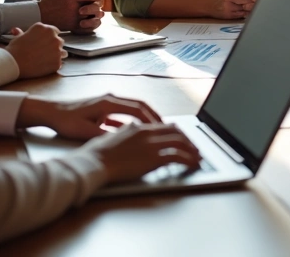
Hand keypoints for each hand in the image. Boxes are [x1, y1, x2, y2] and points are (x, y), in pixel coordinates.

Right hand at [5, 23, 65, 77]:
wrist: (14, 63)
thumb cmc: (15, 50)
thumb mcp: (18, 38)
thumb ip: (22, 33)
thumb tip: (16, 30)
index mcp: (44, 28)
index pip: (55, 31)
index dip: (50, 37)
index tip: (46, 42)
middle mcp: (53, 37)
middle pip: (59, 41)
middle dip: (54, 46)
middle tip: (45, 52)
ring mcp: (57, 50)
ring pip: (63, 52)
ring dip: (57, 55)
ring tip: (46, 60)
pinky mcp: (57, 62)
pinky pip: (59, 63)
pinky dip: (54, 65)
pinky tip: (45, 66)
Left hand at [17, 93, 164, 139]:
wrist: (49, 112)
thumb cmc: (64, 120)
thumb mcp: (84, 131)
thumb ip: (104, 135)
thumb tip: (122, 141)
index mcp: (108, 102)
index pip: (136, 109)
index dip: (150, 119)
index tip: (160, 129)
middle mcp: (110, 98)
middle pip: (138, 105)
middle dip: (153, 116)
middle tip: (165, 128)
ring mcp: (106, 102)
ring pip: (132, 108)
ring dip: (143, 118)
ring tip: (154, 129)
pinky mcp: (102, 108)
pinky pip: (123, 113)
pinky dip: (132, 120)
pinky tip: (136, 130)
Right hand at [39, 0, 103, 31]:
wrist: (38, 15)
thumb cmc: (48, 3)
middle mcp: (73, 9)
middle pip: (94, 7)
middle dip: (98, 6)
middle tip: (98, 5)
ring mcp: (73, 19)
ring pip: (92, 18)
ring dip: (97, 16)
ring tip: (98, 14)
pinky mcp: (72, 28)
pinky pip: (87, 29)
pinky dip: (92, 26)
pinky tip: (92, 23)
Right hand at [84, 122, 202, 182]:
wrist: (92, 162)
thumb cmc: (96, 154)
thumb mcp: (111, 136)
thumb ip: (123, 132)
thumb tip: (128, 131)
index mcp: (137, 127)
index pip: (163, 125)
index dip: (176, 132)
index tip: (182, 138)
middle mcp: (146, 132)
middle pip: (175, 131)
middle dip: (188, 139)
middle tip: (194, 148)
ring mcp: (150, 144)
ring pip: (180, 141)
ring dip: (192, 149)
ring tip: (197, 157)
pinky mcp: (153, 157)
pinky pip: (177, 156)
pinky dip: (189, 159)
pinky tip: (193, 164)